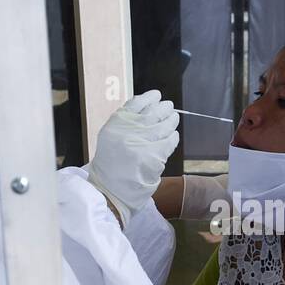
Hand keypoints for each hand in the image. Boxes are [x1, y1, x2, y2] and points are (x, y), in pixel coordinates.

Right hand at [87, 90, 178, 227]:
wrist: (110, 188)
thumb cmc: (111, 164)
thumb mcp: (111, 137)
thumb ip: (125, 122)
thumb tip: (147, 107)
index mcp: (116, 124)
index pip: (136, 103)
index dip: (149, 97)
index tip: (156, 95)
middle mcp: (129, 130)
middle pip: (153, 112)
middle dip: (163, 107)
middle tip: (169, 106)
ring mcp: (142, 142)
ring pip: (164, 125)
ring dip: (171, 120)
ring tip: (174, 118)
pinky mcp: (155, 156)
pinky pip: (169, 141)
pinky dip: (173, 137)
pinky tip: (173, 135)